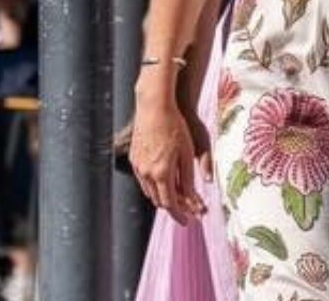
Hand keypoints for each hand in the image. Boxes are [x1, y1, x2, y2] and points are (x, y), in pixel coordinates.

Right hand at [130, 90, 210, 223]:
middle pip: (159, 199)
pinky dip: (154, 185)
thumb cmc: (175, 126)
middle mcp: (147, 173)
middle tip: (186, 210)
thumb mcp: (187, 151)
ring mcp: (138, 166)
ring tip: (176, 198)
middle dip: (173, 207)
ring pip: (149, 191)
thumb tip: (194, 196)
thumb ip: (189, 176)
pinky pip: (143, 179)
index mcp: (162, 173)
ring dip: (162, 197)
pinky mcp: (134, 158)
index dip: (180, 214)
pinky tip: (163, 182)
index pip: (171, 203)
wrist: (154, 107)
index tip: (189, 220)